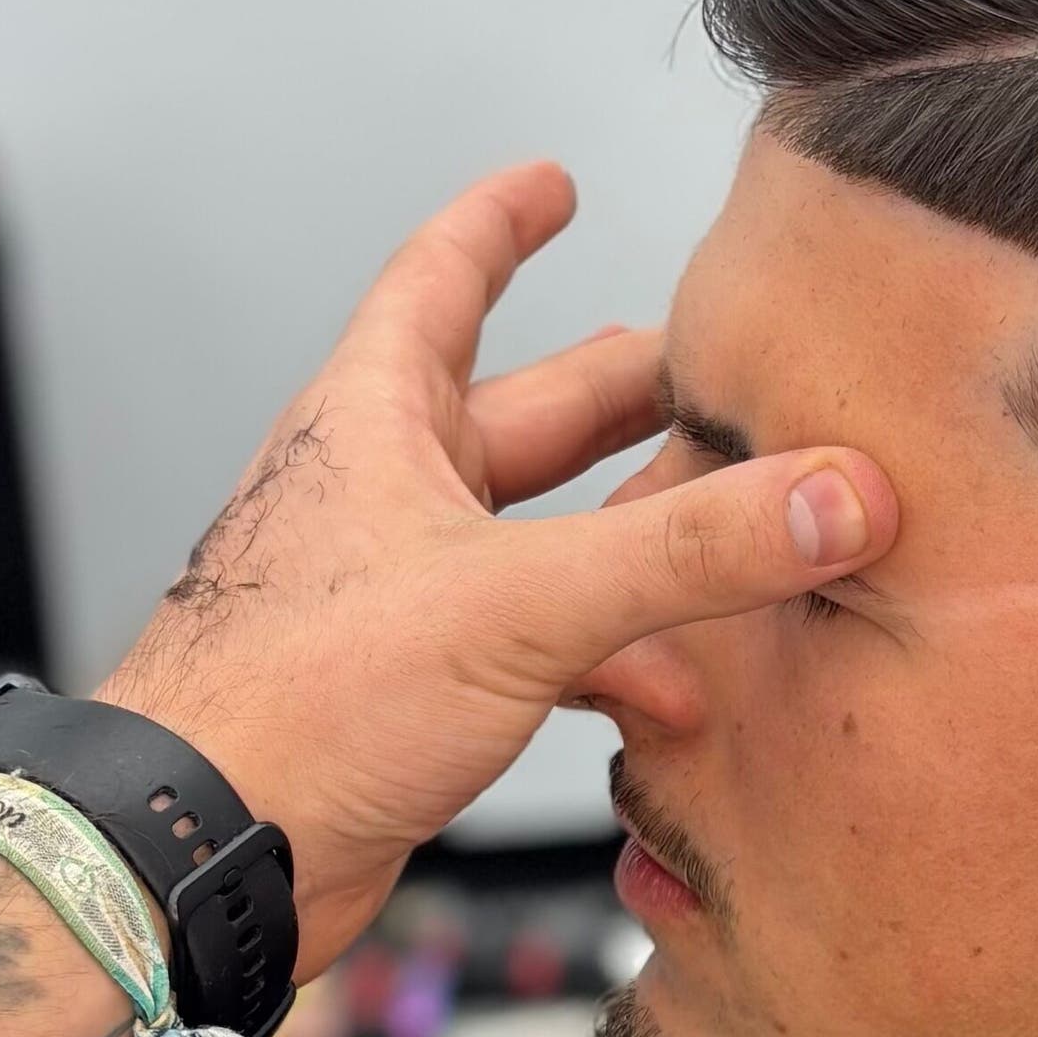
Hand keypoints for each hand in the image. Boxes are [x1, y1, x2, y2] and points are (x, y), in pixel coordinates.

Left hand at [93, 163, 896, 971]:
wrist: (206, 850)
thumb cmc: (296, 702)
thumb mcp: (517, 600)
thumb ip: (687, 552)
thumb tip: (831, 500)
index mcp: (375, 423)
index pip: (440, 281)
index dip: (501, 225)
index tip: (550, 186)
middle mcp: (384, 494)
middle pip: (525, 413)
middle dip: (624, 393)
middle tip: (713, 371)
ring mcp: (400, 594)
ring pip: (544, 534)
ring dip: (636, 536)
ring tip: (734, 527)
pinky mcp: (417, 690)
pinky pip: (540, 646)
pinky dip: (612, 659)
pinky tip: (676, 695)